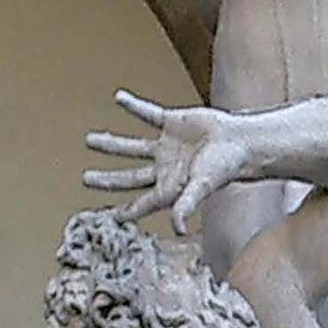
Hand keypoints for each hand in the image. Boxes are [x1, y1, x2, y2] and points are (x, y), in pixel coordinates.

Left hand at [84, 91, 236, 230]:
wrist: (241, 140)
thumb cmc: (224, 167)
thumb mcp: (201, 187)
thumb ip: (185, 206)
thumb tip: (177, 229)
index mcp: (168, 187)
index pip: (141, 202)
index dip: (126, 211)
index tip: (110, 216)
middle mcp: (164, 168)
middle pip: (129, 176)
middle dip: (107, 179)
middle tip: (86, 179)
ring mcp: (166, 145)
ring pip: (132, 146)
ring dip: (111, 144)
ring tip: (90, 140)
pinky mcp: (171, 122)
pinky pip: (147, 113)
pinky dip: (133, 106)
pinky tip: (119, 98)